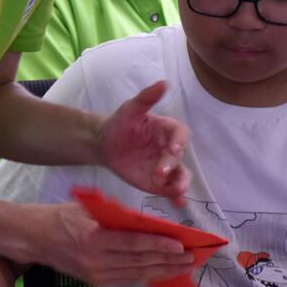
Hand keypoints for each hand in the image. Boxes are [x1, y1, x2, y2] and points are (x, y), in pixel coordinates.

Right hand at [36, 202, 192, 286]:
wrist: (33, 238)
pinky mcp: (96, 282)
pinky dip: (148, 276)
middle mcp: (96, 262)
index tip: (181, 245)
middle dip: (169, 261)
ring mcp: (95, 276)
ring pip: (137, 275)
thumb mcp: (88, 209)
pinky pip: (127, 280)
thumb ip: (117, 217)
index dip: (159, 245)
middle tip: (193, 257)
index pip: (133, 244)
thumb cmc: (60, 216)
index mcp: (93, 239)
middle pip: (140, 263)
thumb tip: (150, 222)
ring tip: (185, 266)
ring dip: (163, 271)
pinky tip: (163, 272)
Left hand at [97, 81, 190, 204]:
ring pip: (181, 176)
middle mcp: (170, 150)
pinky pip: (170, 190)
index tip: (173, 149)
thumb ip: (147, 98)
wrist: (106, 144)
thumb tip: (164, 82)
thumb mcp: (130, 109)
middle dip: (171, 166)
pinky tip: (178, 203)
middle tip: (159, 172)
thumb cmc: (121, 123)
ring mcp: (166, 168)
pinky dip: (176, 197)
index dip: (179, 142)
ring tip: (176, 191)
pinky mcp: (159, 183)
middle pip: (179, 158)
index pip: (180, 134)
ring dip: (181, 184)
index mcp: (167, 130)